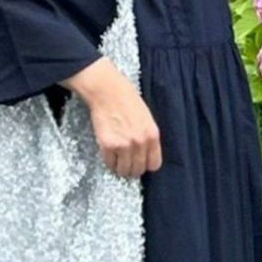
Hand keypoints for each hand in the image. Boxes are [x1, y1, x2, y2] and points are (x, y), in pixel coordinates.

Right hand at [61, 57, 162, 178]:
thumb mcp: (147, 119)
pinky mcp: (108, 145)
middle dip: (132, 168)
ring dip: (120, 168)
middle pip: (138, 170)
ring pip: (124, 171)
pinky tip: (108, 153)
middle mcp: (140, 143)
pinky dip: (108, 161)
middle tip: (126, 162)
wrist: (108, 91)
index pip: (154, 164)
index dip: (146, 165)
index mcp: (152, 135)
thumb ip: (148, 138)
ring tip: (117, 160)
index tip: (140, 162)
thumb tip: (144, 155)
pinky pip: (109, 163)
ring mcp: (124, 145)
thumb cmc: (126, 101)